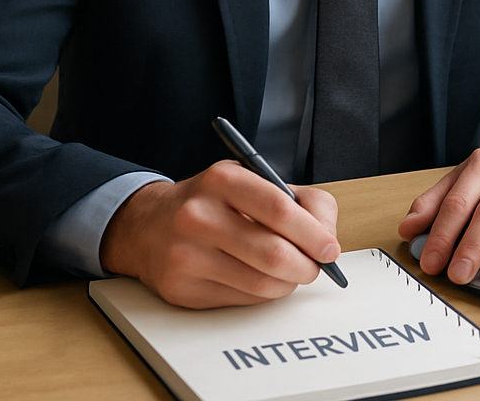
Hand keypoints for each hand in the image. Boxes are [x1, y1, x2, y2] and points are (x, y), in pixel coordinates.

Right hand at [99, 160, 340, 308]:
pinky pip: (241, 300)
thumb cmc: (213, 202)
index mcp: (222, 180)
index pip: (279, 208)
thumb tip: (327, 237)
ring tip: (291, 272)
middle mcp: (199, 216)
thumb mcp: (251, 181)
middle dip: (307, 265)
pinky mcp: (180, 289)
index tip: (330, 248)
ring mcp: (186, 255)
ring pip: (261, 283)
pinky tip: (260, 278)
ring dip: (288, 283)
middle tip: (316, 266)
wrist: (149, 225)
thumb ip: (297, 200)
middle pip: (273, 253)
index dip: (312, 232)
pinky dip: (263, 293)